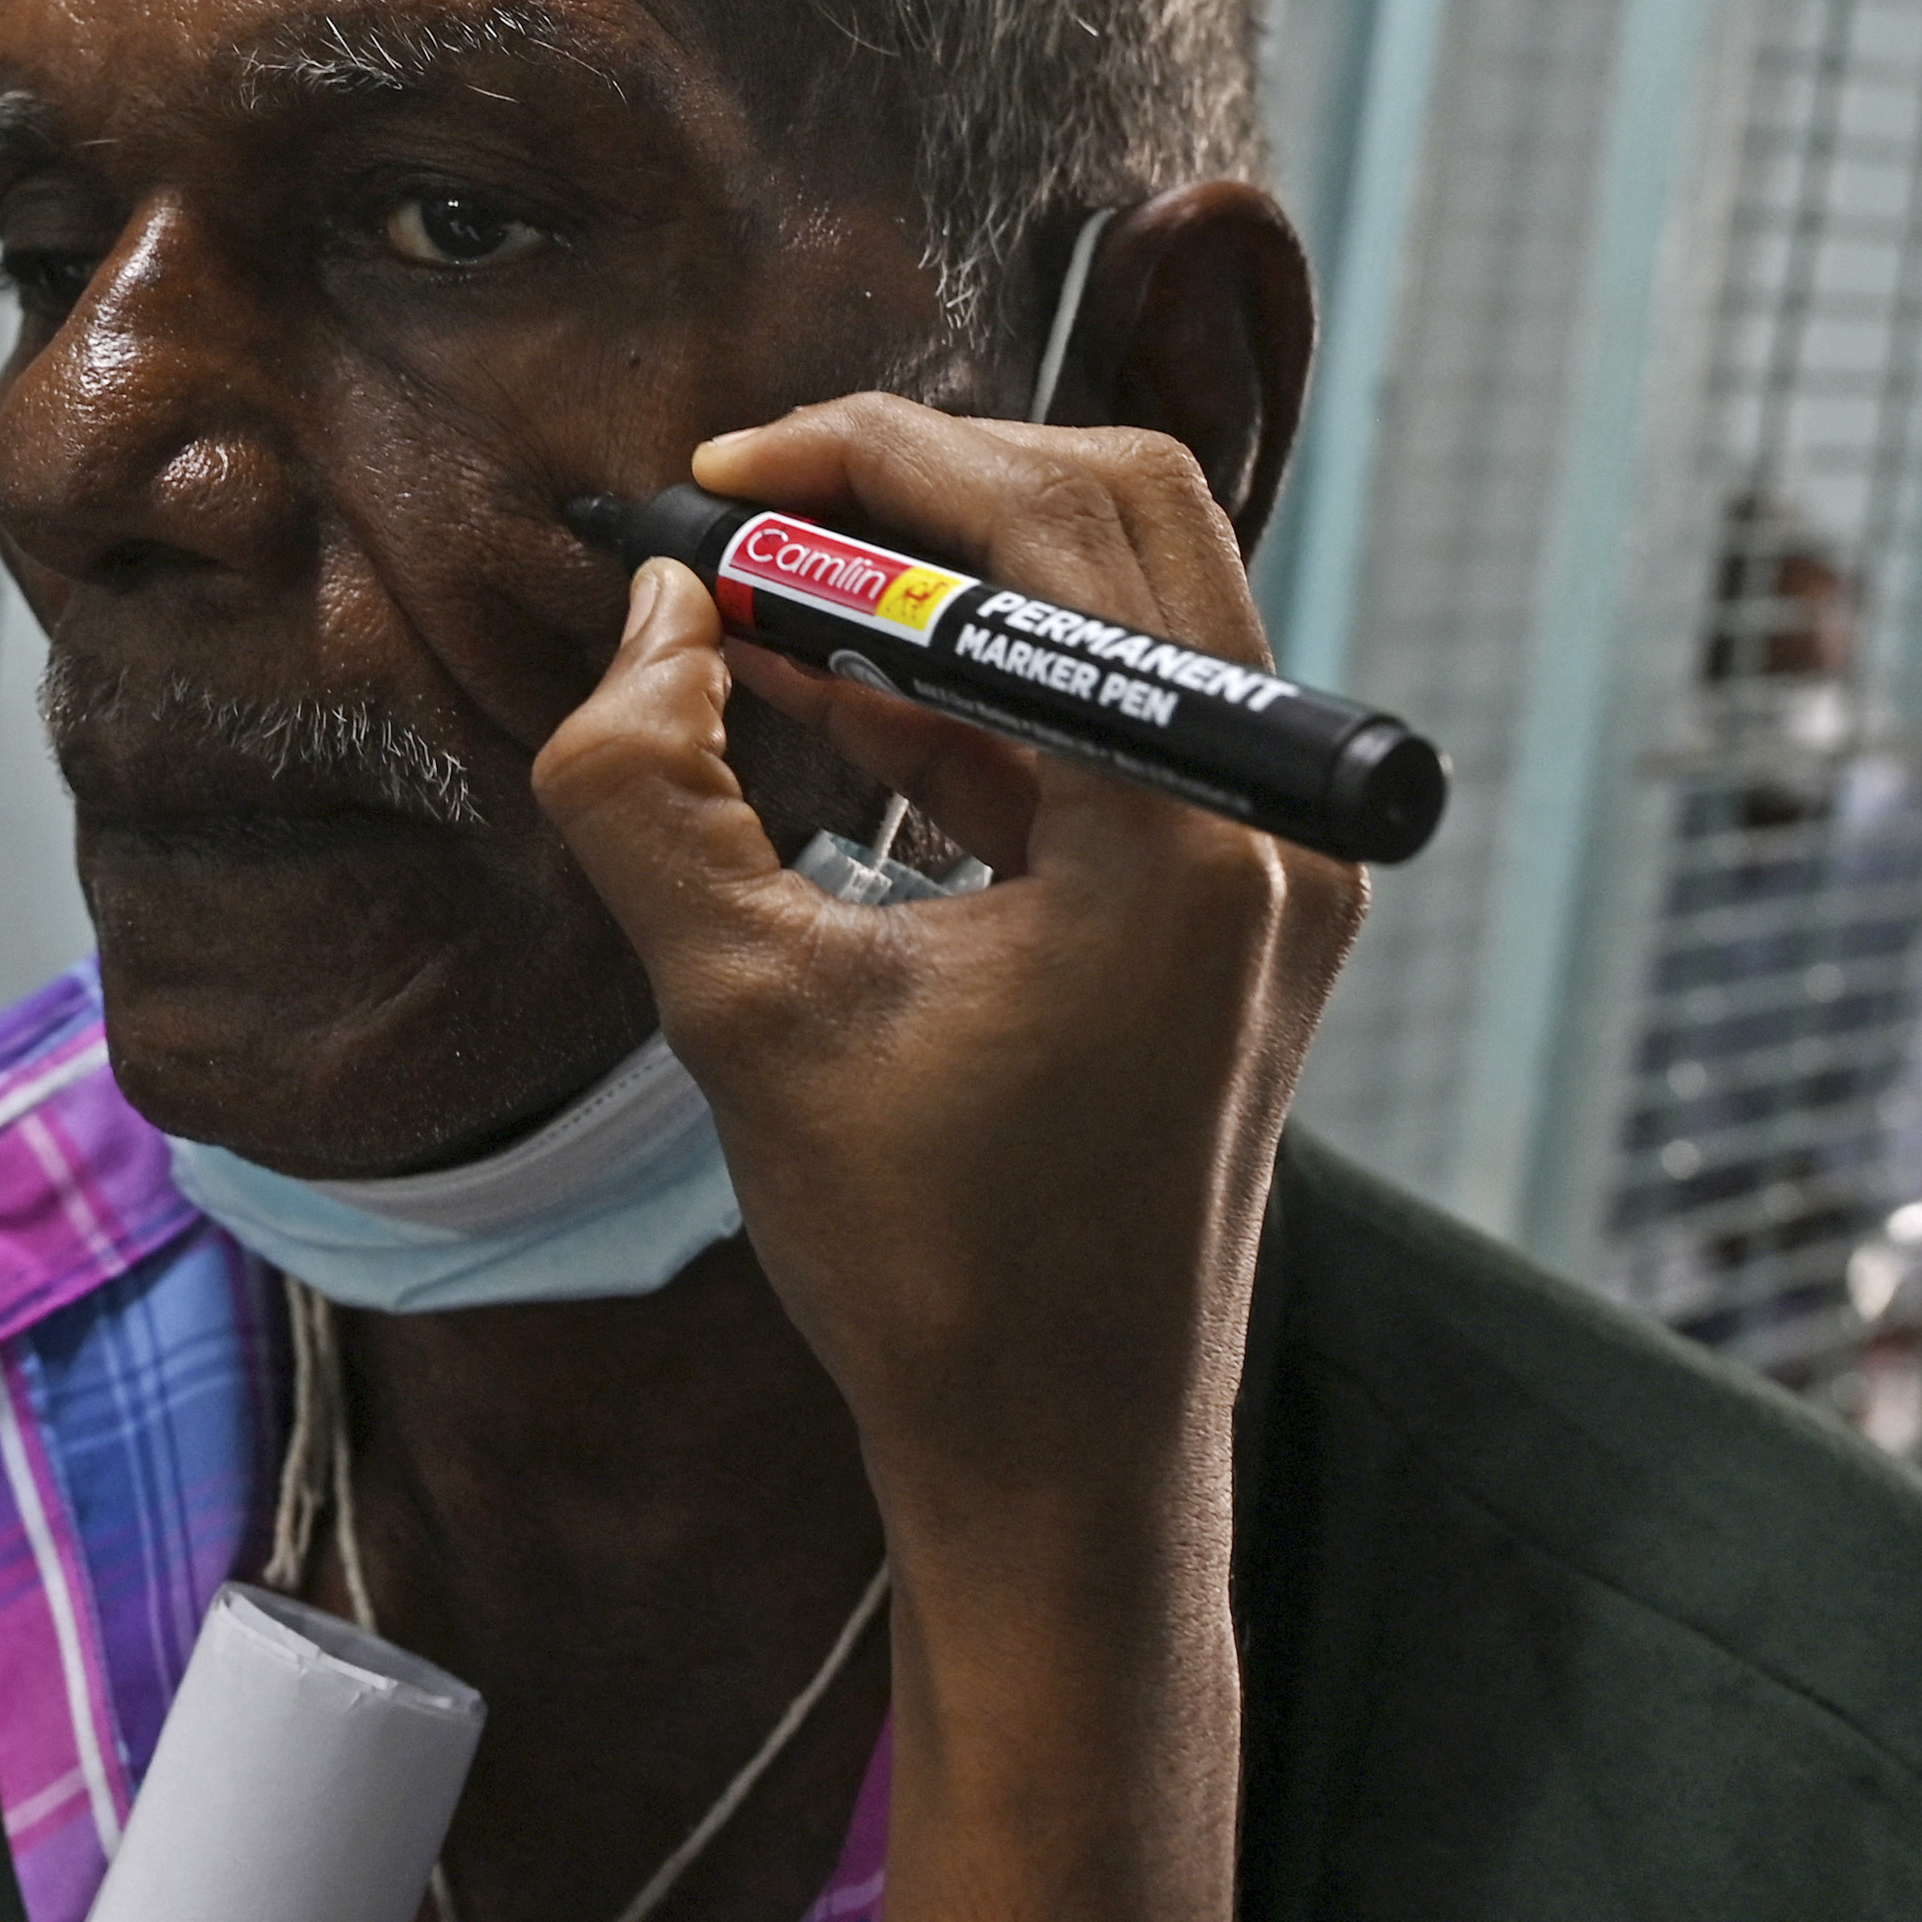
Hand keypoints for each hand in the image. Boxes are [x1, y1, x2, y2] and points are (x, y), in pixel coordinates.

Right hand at [536, 395, 1360, 1562]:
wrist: (1062, 1459)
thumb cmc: (924, 1268)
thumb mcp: (740, 1014)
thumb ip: (652, 792)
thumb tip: (648, 617)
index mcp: (1187, 835)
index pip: (1044, 526)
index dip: (862, 463)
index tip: (711, 483)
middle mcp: (1271, 821)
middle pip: (1118, 513)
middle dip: (915, 486)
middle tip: (742, 521)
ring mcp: (1272, 862)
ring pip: (1120, 600)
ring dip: (941, 577)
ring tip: (762, 606)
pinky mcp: (1232, 904)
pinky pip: (1110, 713)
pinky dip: (974, 681)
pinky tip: (830, 701)